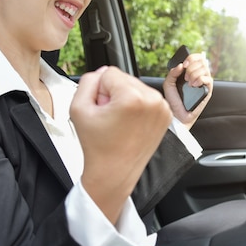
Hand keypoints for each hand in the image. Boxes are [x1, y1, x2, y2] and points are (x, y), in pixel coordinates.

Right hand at [70, 66, 171, 223]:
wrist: (115, 172)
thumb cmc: (97, 145)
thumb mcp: (78, 108)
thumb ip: (88, 81)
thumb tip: (102, 72)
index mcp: (132, 97)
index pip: (109, 72)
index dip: (99, 90)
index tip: (102, 110)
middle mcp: (152, 100)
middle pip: (124, 78)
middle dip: (114, 94)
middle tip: (110, 118)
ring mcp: (162, 108)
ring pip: (135, 86)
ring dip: (125, 99)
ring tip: (120, 122)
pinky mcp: (166, 115)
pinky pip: (146, 97)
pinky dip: (137, 106)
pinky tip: (130, 124)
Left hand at [163, 52, 212, 128]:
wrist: (177, 115)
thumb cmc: (173, 101)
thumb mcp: (168, 84)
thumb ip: (172, 73)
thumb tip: (181, 65)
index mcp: (190, 72)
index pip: (197, 58)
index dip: (192, 58)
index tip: (184, 64)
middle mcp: (199, 75)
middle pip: (202, 61)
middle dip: (192, 67)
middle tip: (185, 78)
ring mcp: (204, 83)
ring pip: (205, 69)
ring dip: (194, 74)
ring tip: (189, 84)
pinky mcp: (208, 90)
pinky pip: (208, 79)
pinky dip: (199, 79)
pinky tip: (193, 86)